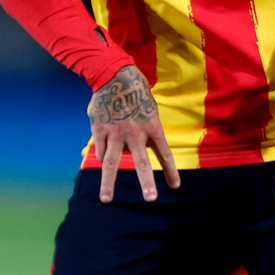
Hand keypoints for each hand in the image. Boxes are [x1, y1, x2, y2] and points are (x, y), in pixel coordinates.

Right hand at [89, 65, 179, 201]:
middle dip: (147, 182)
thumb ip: (145, 130)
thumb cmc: (135, 90)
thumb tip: (134, 150)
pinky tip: (103, 160)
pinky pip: (101, 150)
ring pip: (111, 163)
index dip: (170, 170)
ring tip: (107, 200)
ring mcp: (115, 133)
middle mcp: (135, 133)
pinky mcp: (99, 130)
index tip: (175, 186)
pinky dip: (102, 157)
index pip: (164, 153)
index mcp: (152, 126)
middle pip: (142, 163)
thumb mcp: (149, 108)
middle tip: (151, 199)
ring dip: (109, 184)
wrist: (113, 74)